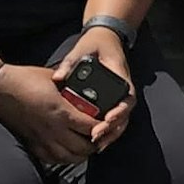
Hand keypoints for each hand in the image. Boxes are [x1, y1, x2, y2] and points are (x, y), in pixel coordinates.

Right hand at [0, 59, 95, 169]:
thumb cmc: (24, 79)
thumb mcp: (53, 77)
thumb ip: (71, 85)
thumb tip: (84, 86)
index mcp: (62, 111)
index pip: (92, 128)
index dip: (103, 128)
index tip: (107, 123)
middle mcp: (54, 129)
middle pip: (84, 148)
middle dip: (95, 144)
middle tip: (99, 137)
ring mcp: (42, 139)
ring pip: (69, 158)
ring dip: (81, 154)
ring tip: (86, 146)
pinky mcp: (31, 144)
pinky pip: (52, 160)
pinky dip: (63, 158)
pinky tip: (67, 151)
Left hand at [51, 27, 139, 151]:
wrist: (105, 38)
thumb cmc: (95, 43)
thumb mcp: (83, 48)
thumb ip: (70, 62)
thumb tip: (57, 77)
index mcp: (120, 76)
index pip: (126, 97)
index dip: (119, 111)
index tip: (107, 119)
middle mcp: (123, 89)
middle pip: (124, 115)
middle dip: (112, 129)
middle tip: (97, 137)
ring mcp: (119, 97)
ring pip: (120, 121)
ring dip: (111, 134)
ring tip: (98, 145)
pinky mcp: (112, 101)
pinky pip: (114, 119)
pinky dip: (107, 131)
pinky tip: (96, 141)